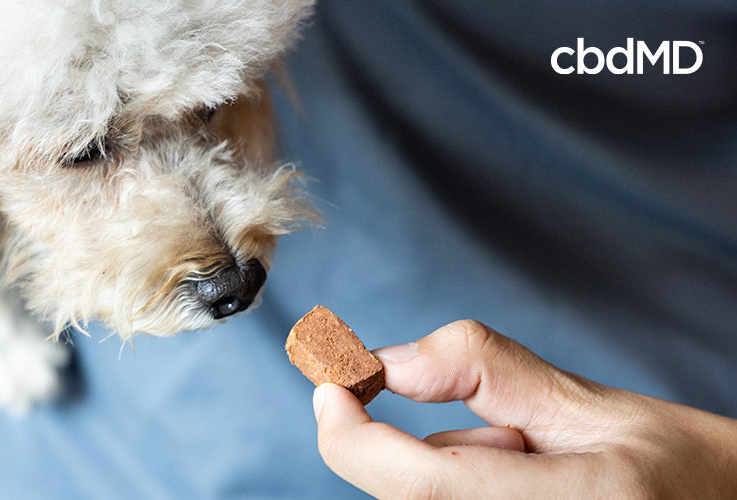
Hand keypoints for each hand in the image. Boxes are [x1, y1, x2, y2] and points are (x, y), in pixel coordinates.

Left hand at [313, 320, 736, 498]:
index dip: (352, 436)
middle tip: (507, 435)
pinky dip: (458, 489)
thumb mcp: (583, 401)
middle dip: (413, 448)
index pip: (416, 485)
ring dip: (447, 473)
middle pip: (406, 494)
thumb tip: (383, 360)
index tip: (329, 384)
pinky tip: (524, 487)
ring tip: (532, 467)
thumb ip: (480, 370)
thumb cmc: (671, 465)